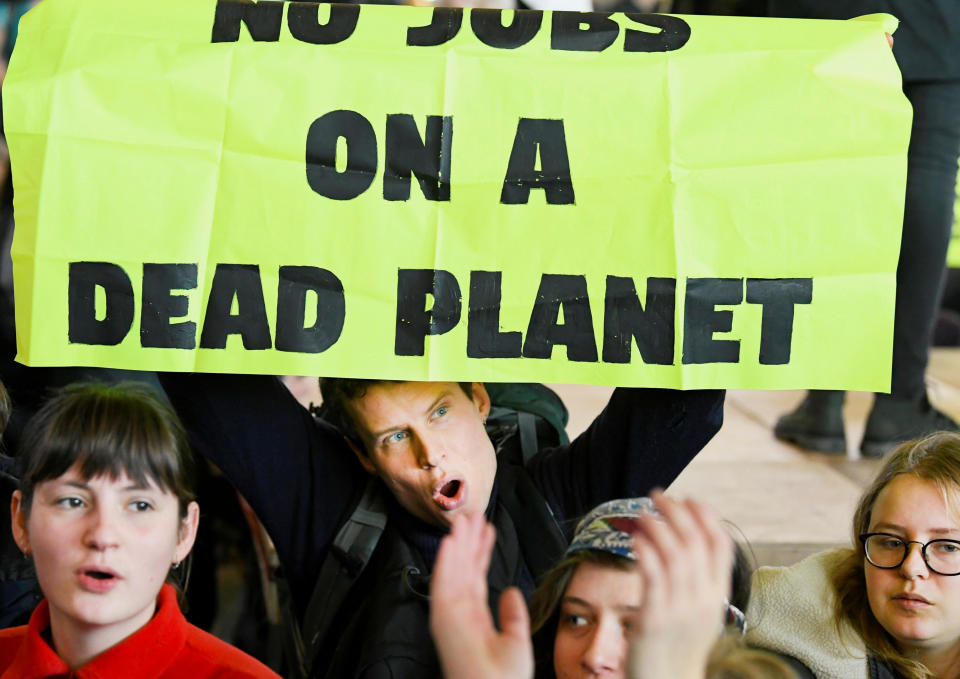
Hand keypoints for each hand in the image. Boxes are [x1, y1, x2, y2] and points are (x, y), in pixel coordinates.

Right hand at [430, 513, 533, 678]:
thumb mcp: (516, 640)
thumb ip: (513, 614)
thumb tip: (511, 591)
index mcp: (477, 618)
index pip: (478, 577)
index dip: (482, 552)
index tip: (487, 530)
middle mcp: (462, 613)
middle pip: (464, 569)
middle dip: (469, 541)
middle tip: (473, 514)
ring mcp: (451, 614)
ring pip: (453, 571)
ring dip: (457, 544)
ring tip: (463, 519)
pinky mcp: (443, 616)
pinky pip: (443, 583)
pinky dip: (445, 561)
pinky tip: (451, 541)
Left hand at [627, 490, 733, 678]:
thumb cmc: (677, 647)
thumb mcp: (698, 612)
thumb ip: (697, 582)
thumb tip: (686, 544)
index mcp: (716, 596)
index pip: (720, 545)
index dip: (705, 516)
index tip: (688, 498)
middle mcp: (703, 600)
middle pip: (695, 542)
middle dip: (676, 512)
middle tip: (658, 494)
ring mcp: (681, 610)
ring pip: (673, 555)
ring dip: (657, 526)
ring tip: (643, 512)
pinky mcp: (656, 620)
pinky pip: (652, 577)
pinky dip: (645, 552)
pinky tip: (634, 539)